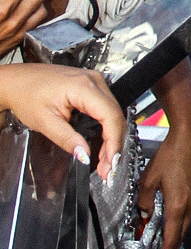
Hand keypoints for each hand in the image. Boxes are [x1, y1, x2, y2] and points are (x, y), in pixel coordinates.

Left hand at [0, 63, 125, 177]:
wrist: (17, 81)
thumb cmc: (26, 94)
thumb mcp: (45, 122)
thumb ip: (67, 140)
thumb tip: (85, 155)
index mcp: (83, 87)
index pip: (109, 116)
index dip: (113, 142)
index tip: (111, 161)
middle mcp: (93, 80)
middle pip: (115, 115)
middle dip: (114, 144)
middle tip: (107, 167)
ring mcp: (94, 81)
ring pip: (114, 113)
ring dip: (112, 138)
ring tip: (105, 160)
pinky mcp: (92, 86)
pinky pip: (106, 108)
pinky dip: (107, 128)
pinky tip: (102, 143)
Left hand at [138, 95, 190, 248]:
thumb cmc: (171, 154)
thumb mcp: (149, 179)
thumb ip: (144, 200)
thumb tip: (143, 213)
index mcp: (177, 205)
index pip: (171, 237)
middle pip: (181, 233)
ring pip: (186, 222)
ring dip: (177, 234)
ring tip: (169, 245)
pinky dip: (182, 220)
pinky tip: (175, 218)